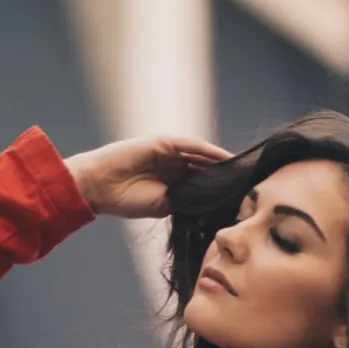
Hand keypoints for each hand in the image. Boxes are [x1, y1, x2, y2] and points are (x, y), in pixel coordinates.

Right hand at [64, 136, 231, 218]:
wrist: (101, 187)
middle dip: (224, 175)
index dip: (219, 189)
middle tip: (247, 182)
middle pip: (205, 167)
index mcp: (173, 183)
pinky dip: (207, 151)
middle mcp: (173, 165)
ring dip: (220, 162)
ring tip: (240, 170)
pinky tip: (223, 158)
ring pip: (201, 155)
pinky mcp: (163, 142)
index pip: (201, 183)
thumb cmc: (126, 200)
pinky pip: (190, 146)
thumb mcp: (163, 205)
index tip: (239, 197)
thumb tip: (209, 203)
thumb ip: (185, 200)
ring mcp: (168, 152)